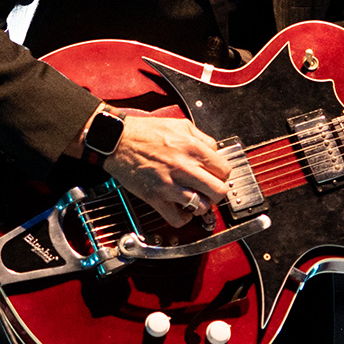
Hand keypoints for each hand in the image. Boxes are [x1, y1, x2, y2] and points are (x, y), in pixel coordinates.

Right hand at [101, 114, 230, 228]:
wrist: (118, 140)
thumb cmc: (146, 131)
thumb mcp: (182, 125)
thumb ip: (202, 138)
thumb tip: (215, 151)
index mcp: (193, 148)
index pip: (225, 170)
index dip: (223, 175)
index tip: (217, 176)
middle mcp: (184, 167)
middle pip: (219, 191)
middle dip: (218, 192)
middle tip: (210, 190)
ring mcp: (170, 184)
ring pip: (202, 207)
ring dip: (202, 206)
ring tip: (196, 200)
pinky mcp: (156, 197)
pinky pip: (177, 218)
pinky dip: (183, 218)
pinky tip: (182, 210)